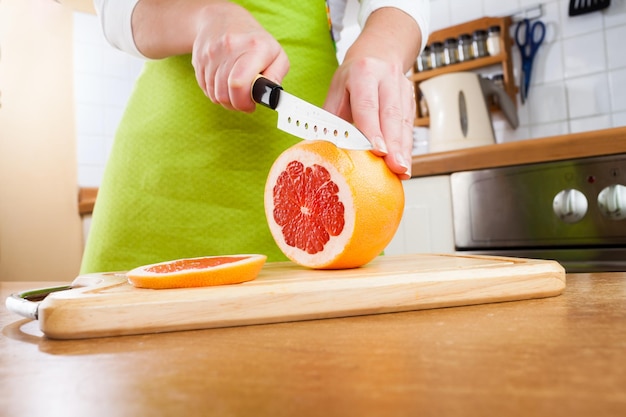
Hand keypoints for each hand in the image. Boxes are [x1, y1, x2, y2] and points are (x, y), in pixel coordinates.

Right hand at [191, 3, 289, 111]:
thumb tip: (270, 96)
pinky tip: (224, 84)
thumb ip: (276, 77)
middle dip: (236, 105)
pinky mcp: (199, 59)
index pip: (239, 84)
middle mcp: (230, 48)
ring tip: (235, 92)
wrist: (222, 19)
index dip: (244, 102)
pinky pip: (205, 88)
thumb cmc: (255, 42)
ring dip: (226, 100)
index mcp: (254, 47)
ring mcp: (211, 53)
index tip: (251, 104)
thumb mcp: (276, 55)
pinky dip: (215, 92)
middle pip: (225, 94)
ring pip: (214, 94)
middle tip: (244, 101)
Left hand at [324, 57, 414, 179]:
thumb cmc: (354, 76)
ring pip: (404, 122)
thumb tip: (320, 145)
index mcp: (364, 73)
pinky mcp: (411, 100)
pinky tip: (405, 163)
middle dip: (395, 145)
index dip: (374, 129)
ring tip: (402, 171)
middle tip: (396, 168)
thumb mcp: (337, 89)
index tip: (379, 151)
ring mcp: (403, 89)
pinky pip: (409, 126)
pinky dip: (407, 147)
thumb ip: (331, 116)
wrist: (380, 51)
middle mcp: (387, 79)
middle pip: (391, 116)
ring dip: (404, 150)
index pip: (368, 105)